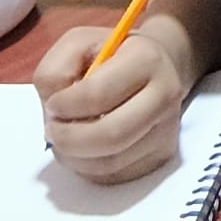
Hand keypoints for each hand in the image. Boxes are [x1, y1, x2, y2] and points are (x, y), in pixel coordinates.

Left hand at [34, 27, 185, 183]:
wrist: (156, 69)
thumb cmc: (110, 56)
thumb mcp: (78, 44)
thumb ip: (56, 69)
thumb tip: (55, 110)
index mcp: (146, 59)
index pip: (98, 95)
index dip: (65, 105)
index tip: (53, 103)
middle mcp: (164, 95)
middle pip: (111, 136)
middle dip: (69, 139)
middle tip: (52, 130)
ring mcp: (167, 129)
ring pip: (110, 163)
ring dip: (74, 157)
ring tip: (66, 138)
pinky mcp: (162, 155)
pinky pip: (115, 176)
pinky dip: (88, 168)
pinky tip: (84, 148)